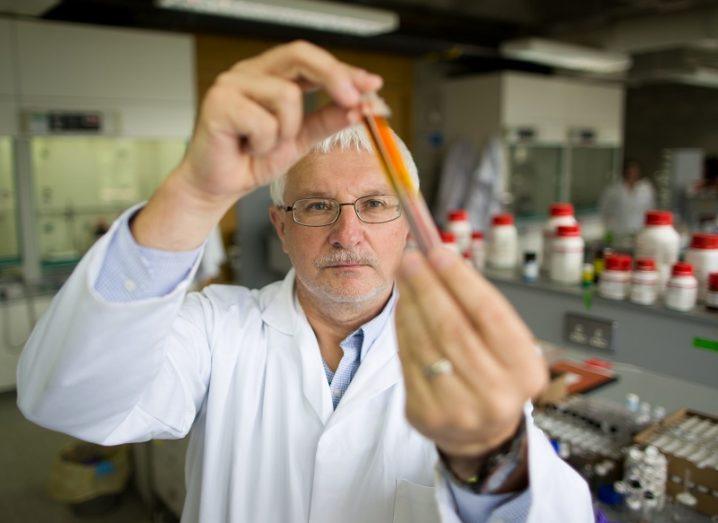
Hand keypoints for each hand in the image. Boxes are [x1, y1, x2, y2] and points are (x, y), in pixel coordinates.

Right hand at [175, 40, 381, 203]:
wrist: (218, 186)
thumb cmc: (252, 160)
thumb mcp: (301, 139)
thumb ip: (327, 120)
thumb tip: (360, 107)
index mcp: (271, 75)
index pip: (313, 61)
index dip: (344, 70)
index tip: (373, 85)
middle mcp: (251, 72)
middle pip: (301, 56)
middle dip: (334, 78)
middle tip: (353, 101)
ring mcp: (232, 83)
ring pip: (287, 96)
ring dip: (286, 131)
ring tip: (265, 145)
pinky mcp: (218, 102)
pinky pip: (263, 121)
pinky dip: (264, 143)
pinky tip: (247, 148)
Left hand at [395, 247, 547, 459]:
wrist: (481, 431)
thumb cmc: (494, 373)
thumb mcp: (505, 343)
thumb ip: (477, 304)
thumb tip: (440, 258)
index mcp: (525, 371)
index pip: (490, 314)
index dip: (460, 280)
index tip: (438, 252)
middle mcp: (496, 395)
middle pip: (453, 328)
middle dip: (428, 287)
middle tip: (411, 258)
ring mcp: (459, 409)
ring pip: (425, 343)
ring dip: (410, 303)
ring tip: (404, 277)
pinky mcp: (426, 414)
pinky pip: (407, 361)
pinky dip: (402, 328)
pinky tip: (402, 307)